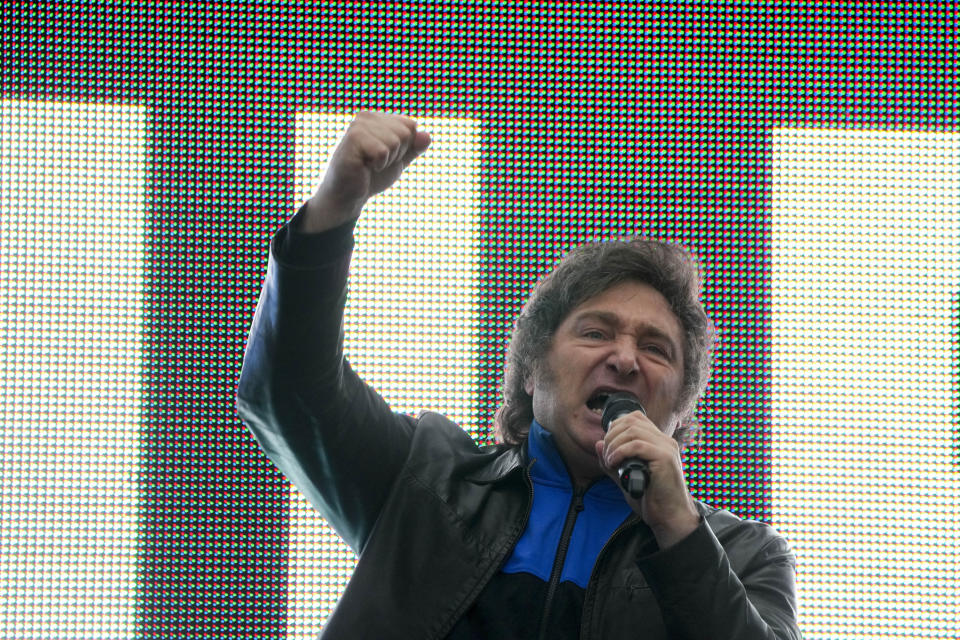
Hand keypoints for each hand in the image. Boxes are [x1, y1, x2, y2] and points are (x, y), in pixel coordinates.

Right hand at [302, 111, 431, 232]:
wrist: (350, 195)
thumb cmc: (372, 176)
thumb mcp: (398, 160)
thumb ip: (414, 148)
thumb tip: (428, 136)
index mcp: (378, 118)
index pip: (411, 126)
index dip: (405, 148)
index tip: (386, 156)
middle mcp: (367, 116)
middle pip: (405, 132)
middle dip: (397, 154)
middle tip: (376, 162)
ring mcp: (358, 126)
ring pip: (396, 141)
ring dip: (387, 160)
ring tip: (369, 164)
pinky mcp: (353, 139)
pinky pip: (383, 151)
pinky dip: (378, 164)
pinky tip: (363, 166)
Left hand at [595, 411, 699, 548]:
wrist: (669, 518)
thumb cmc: (650, 499)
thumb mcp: (624, 476)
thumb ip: (612, 460)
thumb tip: (598, 444)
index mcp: (659, 442)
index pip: (635, 417)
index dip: (616, 426)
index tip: (608, 446)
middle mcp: (665, 441)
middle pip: (631, 421)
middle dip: (611, 436)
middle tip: (607, 456)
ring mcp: (666, 448)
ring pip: (633, 431)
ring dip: (614, 445)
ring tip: (610, 462)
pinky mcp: (665, 458)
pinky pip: (637, 445)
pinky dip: (620, 452)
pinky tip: (614, 464)